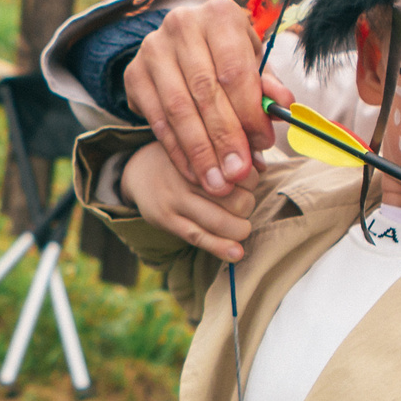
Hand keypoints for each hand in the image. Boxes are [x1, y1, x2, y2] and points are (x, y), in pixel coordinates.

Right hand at [120, 0, 288, 196]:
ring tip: (217, 183)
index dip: (249, 112)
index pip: (234, 70)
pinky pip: (157, 120)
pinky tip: (194, 173)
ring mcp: (152, 48)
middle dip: (224, 139)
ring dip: (200, 152)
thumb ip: (267, 86)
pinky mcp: (133, 73)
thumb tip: (283, 107)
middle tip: (238, 173)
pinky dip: (177, 151)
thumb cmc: (227, 55)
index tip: (263, 145)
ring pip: (179, 109)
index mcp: (219, 15)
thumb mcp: (252, 63)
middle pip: (205, 91)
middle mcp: (182, 25)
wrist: (183, 43)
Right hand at [121, 139, 257, 262]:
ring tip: (240, 227)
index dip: (252, 181)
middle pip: (238, 200)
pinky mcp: (166, 220)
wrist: (137, 170)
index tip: (246, 183)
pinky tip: (236, 254)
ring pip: (221, 222)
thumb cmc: (181, 158)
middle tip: (241, 204)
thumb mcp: (202, 147)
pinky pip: (199, 238)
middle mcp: (188, 177)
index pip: (243, 174)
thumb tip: (262, 167)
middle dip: (248, 206)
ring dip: (239, 229)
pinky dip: (221, 248)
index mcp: (201, 155)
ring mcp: (175, 200)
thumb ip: (230, 154)